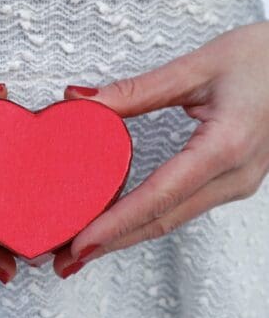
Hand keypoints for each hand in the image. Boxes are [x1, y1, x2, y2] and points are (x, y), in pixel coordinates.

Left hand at [53, 21, 268, 278]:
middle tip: (67, 258)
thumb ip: (136, 90)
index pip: (158, 197)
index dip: (115, 224)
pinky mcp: (232, 179)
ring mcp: (237, 183)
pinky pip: (182, 207)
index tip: (80, 242)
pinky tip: (121, 221)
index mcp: (225, 147)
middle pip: (161, 220)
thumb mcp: (198, 67)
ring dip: (125, 235)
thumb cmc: (266, 59)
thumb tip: (83, 101)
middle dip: (111, 243)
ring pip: (171, 219)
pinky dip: (146, 219)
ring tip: (84, 245)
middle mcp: (235, 176)